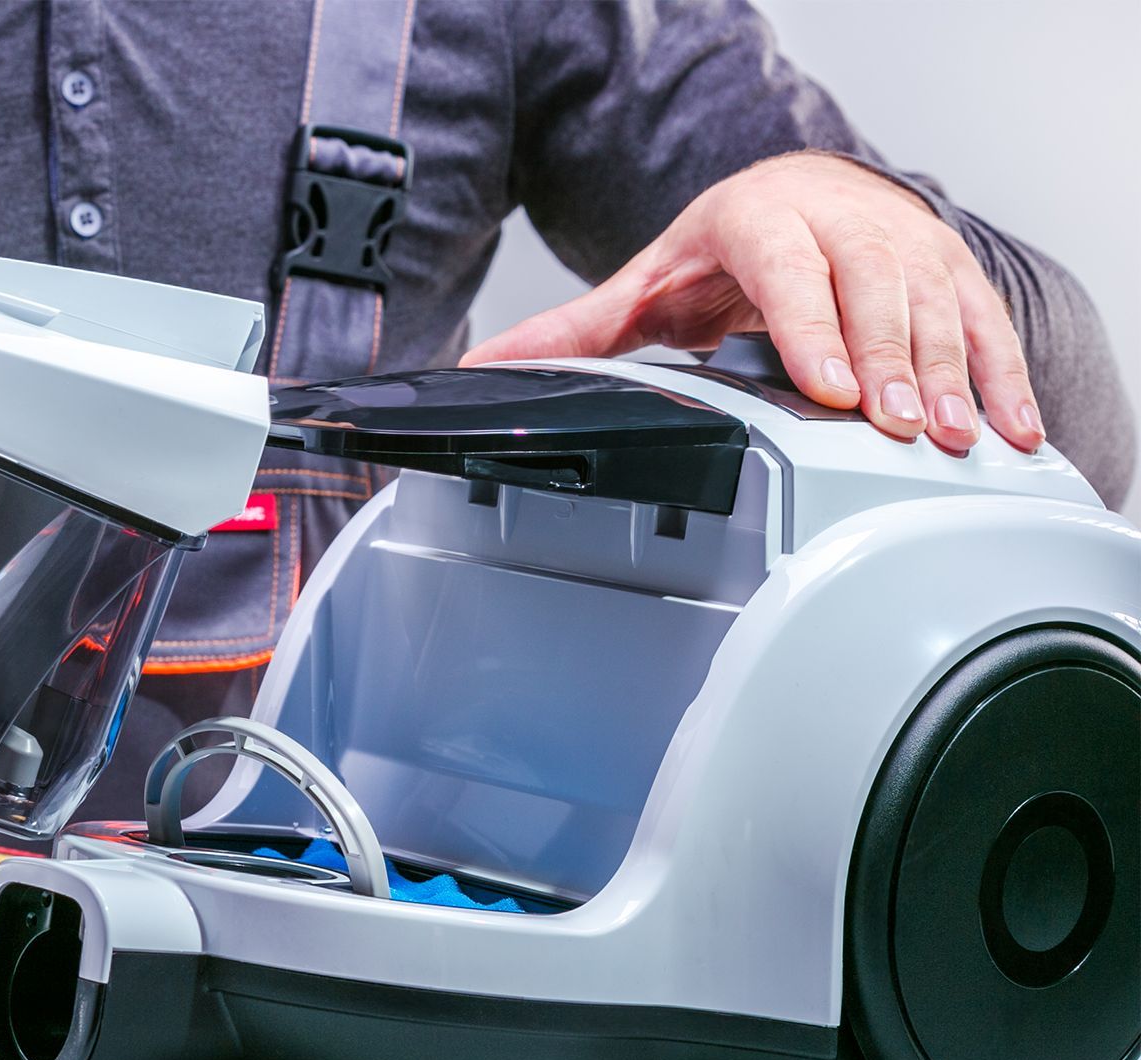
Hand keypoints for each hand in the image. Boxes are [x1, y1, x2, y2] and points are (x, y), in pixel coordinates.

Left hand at [461, 151, 1042, 453]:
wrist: (805, 192)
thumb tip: (482, 369)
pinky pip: (982, 323)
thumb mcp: (646, 282)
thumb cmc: (723, 247)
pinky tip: (1006, 430)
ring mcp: (901, 246)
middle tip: (893, 424)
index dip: (809, 323)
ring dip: (946, 375)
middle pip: (869, 285)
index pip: (787, 265)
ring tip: (949, 438)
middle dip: (884, 358)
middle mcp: (838, 223)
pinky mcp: (947, 273)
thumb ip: (572, 331)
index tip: (825, 383)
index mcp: (758, 221)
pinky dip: (1000, 376)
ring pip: (931, 305)